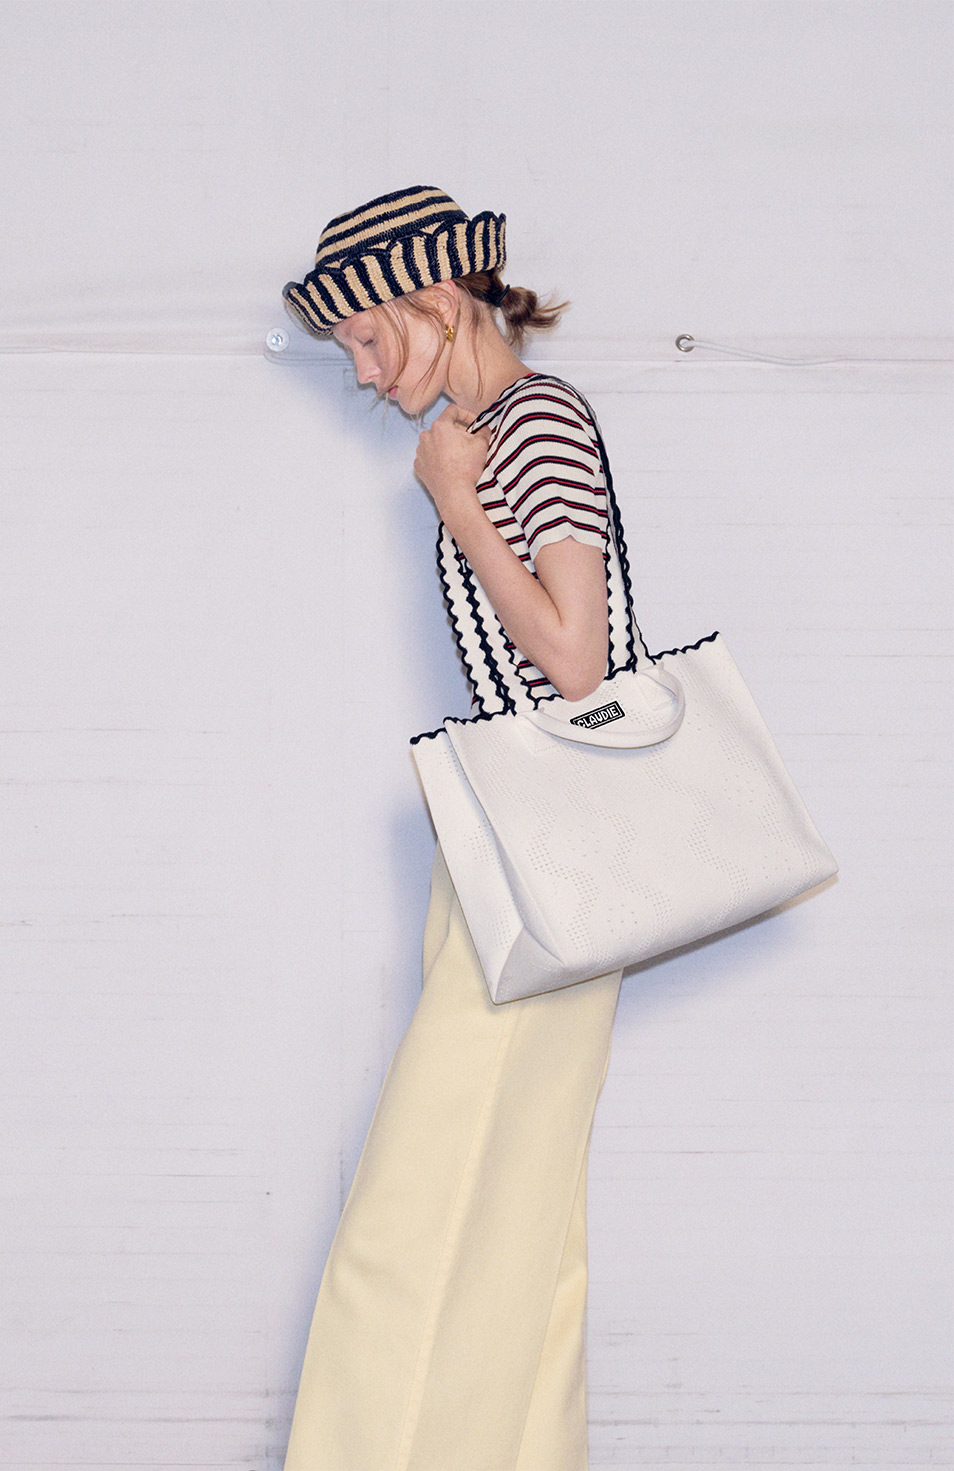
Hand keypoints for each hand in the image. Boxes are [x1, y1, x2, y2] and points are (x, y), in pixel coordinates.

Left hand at [414, 405, 490, 528]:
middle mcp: (426, 436)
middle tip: (470, 442)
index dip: (466, 414)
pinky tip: (448, 466)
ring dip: (446, 445)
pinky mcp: (419, 466)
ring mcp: (420, 452)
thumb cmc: (466, 467)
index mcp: (440, 426)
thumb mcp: (482, 444)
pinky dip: (438, 458)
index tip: (475, 424)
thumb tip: (484, 429)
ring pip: (435, 442)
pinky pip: (429, 457)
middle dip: (457, 432)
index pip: (453, 410)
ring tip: (459, 456)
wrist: (454, 494)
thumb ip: (484, 431)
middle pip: (444, 427)